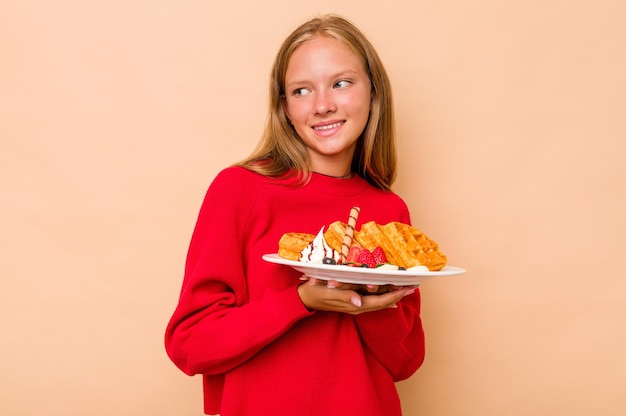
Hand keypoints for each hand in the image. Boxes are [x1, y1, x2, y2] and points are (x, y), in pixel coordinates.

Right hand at [297, 276, 416, 314]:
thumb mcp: (328, 292)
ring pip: (379, 301)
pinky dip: (383, 297)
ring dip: (393, 294)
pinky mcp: (352, 301)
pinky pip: (372, 300)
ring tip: (406, 288)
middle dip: (399, 294)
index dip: (396, 294)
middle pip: (384, 302)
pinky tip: (390, 298)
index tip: (409, 288)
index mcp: (355, 304)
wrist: (304, 299)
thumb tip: (359, 300)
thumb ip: (344, 296)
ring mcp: (356, 304)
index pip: (381, 301)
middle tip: (414, 285)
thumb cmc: (316, 293)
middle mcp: (358, 306)